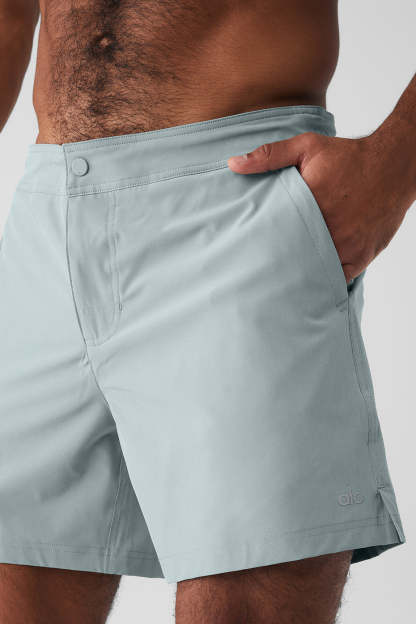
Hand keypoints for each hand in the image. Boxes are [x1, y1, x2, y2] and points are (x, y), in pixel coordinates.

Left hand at [228, 132, 409, 282]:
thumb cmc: (349, 156)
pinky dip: (323, 279)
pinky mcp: (361, 256)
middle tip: (258, 272)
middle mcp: (329, 228)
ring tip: (280, 280)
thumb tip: (233, 164)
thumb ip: (269, 156)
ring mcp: (347, 245)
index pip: (276, 232)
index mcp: (310, 203)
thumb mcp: (307, 147)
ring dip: (299, 274)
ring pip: (314, 270)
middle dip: (277, 263)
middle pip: (294, 255)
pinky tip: (309, 280)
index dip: (262, 244)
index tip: (249, 251)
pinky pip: (337, 277)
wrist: (394, 165)